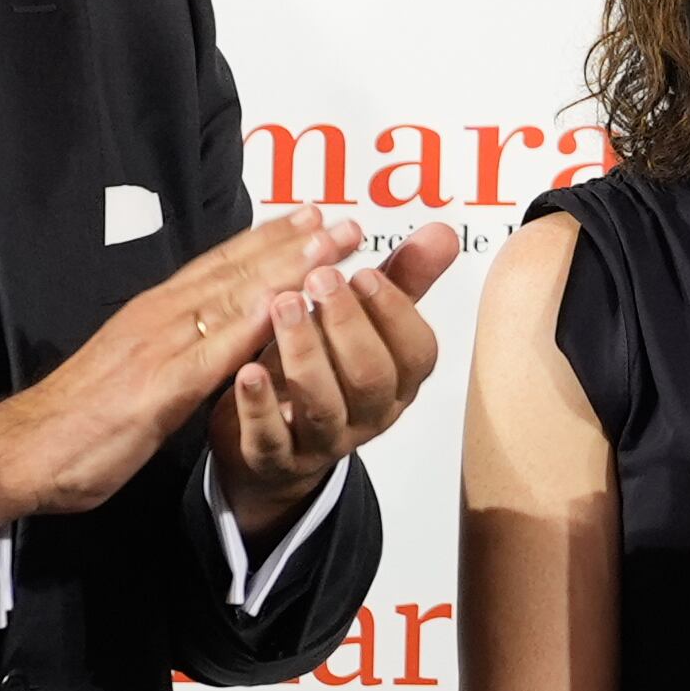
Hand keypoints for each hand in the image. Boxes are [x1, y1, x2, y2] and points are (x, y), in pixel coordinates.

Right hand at [0, 209, 360, 524]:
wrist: (22, 452)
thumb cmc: (77, 418)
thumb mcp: (137, 370)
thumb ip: (173, 346)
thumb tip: (210, 332)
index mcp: (152, 313)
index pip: (219, 266)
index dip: (267, 240)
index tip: (311, 219)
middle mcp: (157, 317)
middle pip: (235, 270)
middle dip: (291, 244)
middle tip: (342, 220)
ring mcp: (158, 347)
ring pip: (231, 297)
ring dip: (285, 268)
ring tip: (331, 244)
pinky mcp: (158, 386)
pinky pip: (213, 349)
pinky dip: (252, 324)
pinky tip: (287, 305)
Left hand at [210, 221, 463, 534]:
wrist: (272, 448)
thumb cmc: (323, 370)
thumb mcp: (363, 327)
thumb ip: (400, 282)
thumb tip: (443, 232)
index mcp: (398, 381)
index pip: (417, 353)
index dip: (395, 313)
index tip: (364, 272)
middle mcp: (368, 414)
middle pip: (372, 377)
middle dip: (348, 324)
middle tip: (319, 279)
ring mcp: (322, 440)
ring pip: (324, 406)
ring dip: (304, 353)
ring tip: (282, 305)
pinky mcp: (274, 458)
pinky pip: (271, 439)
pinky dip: (258, 405)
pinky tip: (246, 370)